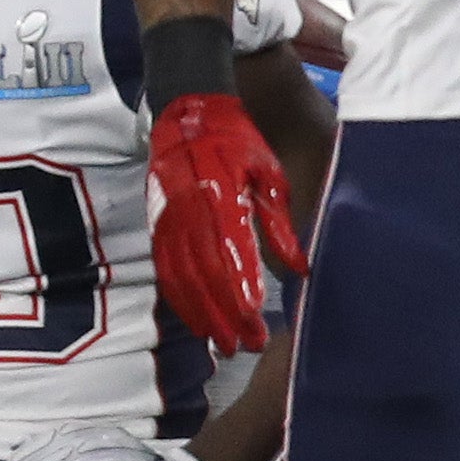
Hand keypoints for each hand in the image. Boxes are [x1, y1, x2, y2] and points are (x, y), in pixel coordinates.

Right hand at [149, 92, 304, 354]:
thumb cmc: (239, 143)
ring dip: (203, 315)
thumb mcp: (268, 174)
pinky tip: (196, 320)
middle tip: (248, 346)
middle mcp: (189, 215)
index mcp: (220, 200)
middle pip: (205, 276)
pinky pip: (167, 270)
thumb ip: (281, 222)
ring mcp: (168, 221)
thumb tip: (301, 266)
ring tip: (224, 344)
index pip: (230, 255)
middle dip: (225, 316)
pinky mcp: (158, 226)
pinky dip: (180, 299)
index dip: (241, 291)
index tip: (256, 319)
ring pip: (182, 279)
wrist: (188, 114)